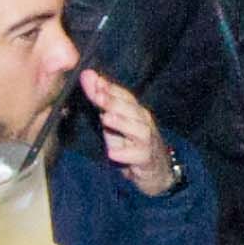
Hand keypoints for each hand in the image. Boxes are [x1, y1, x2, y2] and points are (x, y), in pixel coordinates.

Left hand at [76, 63, 182, 199]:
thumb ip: (101, 99)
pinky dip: (126, 154)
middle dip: (114, 101)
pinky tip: (112, 153)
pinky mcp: (146, 159)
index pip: (123, 95)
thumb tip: (87, 75)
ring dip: (122, 123)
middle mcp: (143, 122)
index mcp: (134, 110)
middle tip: (98, 96)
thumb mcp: (114, 121)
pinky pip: (138, 155)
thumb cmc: (131, 142)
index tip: (91, 78)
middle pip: (131, 109)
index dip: (108, 87)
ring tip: (105, 119)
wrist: (156, 169)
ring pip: (138, 130)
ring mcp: (147, 140)